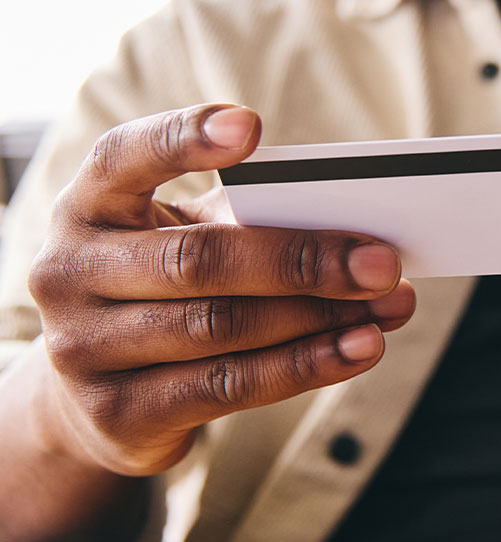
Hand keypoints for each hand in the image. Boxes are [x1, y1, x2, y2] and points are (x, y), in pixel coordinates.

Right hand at [28, 104, 414, 477]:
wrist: (94, 396)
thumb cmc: (162, 287)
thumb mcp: (183, 238)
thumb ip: (246, 222)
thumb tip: (357, 234)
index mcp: (89, 206)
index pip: (122, 157)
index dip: (182, 140)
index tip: (250, 126)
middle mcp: (69, 272)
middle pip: (198, 260)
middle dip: (303, 259)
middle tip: (382, 260)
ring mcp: (83, 350)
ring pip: (222, 327)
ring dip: (320, 317)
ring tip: (389, 305)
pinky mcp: (117, 414)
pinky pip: (228, 387)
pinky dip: (306, 365)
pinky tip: (360, 349)